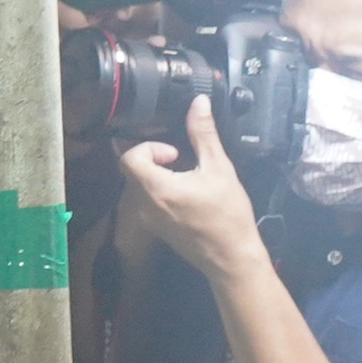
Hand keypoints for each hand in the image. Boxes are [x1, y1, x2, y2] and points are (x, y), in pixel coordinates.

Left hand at [116, 96, 267, 278]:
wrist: (232, 258)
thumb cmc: (228, 216)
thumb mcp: (220, 169)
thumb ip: (204, 134)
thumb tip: (198, 104)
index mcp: (157, 189)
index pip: (129, 158)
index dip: (148, 147)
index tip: (173, 152)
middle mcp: (145, 206)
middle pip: (132, 170)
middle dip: (153, 158)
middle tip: (180, 159)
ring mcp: (148, 219)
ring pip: (138, 186)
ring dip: (156, 174)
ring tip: (185, 175)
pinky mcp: (156, 228)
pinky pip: (146, 201)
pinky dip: (159, 190)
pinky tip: (186, 192)